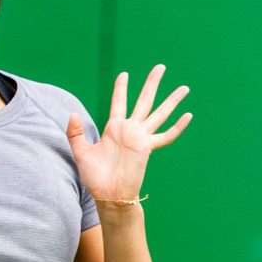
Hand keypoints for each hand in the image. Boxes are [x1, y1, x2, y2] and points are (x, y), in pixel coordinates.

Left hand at [67, 64, 191, 202]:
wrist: (108, 194)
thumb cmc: (95, 177)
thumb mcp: (80, 152)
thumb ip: (75, 133)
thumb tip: (72, 113)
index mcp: (113, 128)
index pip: (119, 102)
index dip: (121, 88)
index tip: (124, 74)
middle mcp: (129, 129)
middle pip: (144, 100)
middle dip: (152, 83)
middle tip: (160, 66)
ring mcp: (141, 138)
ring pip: (159, 114)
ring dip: (172, 100)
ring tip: (184, 88)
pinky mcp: (147, 148)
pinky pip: (166, 136)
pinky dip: (177, 127)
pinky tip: (188, 115)